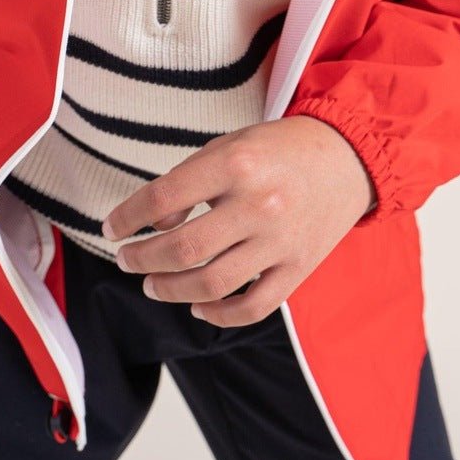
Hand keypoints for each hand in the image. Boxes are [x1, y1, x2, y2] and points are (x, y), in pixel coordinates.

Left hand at [100, 116, 376, 325]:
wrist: (347, 157)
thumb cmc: (279, 149)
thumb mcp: (230, 145)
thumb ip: (190, 179)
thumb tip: (155, 224)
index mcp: (237, 164)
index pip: (165, 197)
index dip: (128, 217)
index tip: (112, 228)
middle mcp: (259, 203)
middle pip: (183, 248)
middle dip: (142, 259)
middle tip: (127, 260)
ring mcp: (280, 241)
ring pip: (212, 284)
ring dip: (170, 289)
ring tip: (152, 284)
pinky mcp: (298, 268)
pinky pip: (252, 307)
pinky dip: (218, 314)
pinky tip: (197, 305)